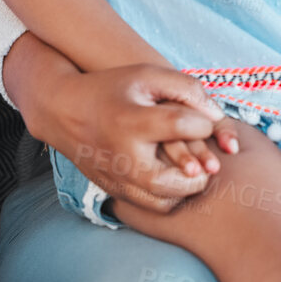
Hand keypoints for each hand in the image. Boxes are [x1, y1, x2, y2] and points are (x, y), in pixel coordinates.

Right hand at [44, 62, 230, 212]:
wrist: (65, 110)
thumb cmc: (113, 88)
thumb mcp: (148, 75)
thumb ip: (187, 89)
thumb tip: (215, 117)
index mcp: (132, 122)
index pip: (183, 127)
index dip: (204, 123)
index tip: (204, 120)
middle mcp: (124, 157)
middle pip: (178, 180)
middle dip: (202, 169)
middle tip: (207, 157)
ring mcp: (118, 180)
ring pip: (168, 201)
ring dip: (188, 186)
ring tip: (192, 168)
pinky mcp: (116, 192)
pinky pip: (154, 206)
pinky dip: (171, 195)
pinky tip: (174, 175)